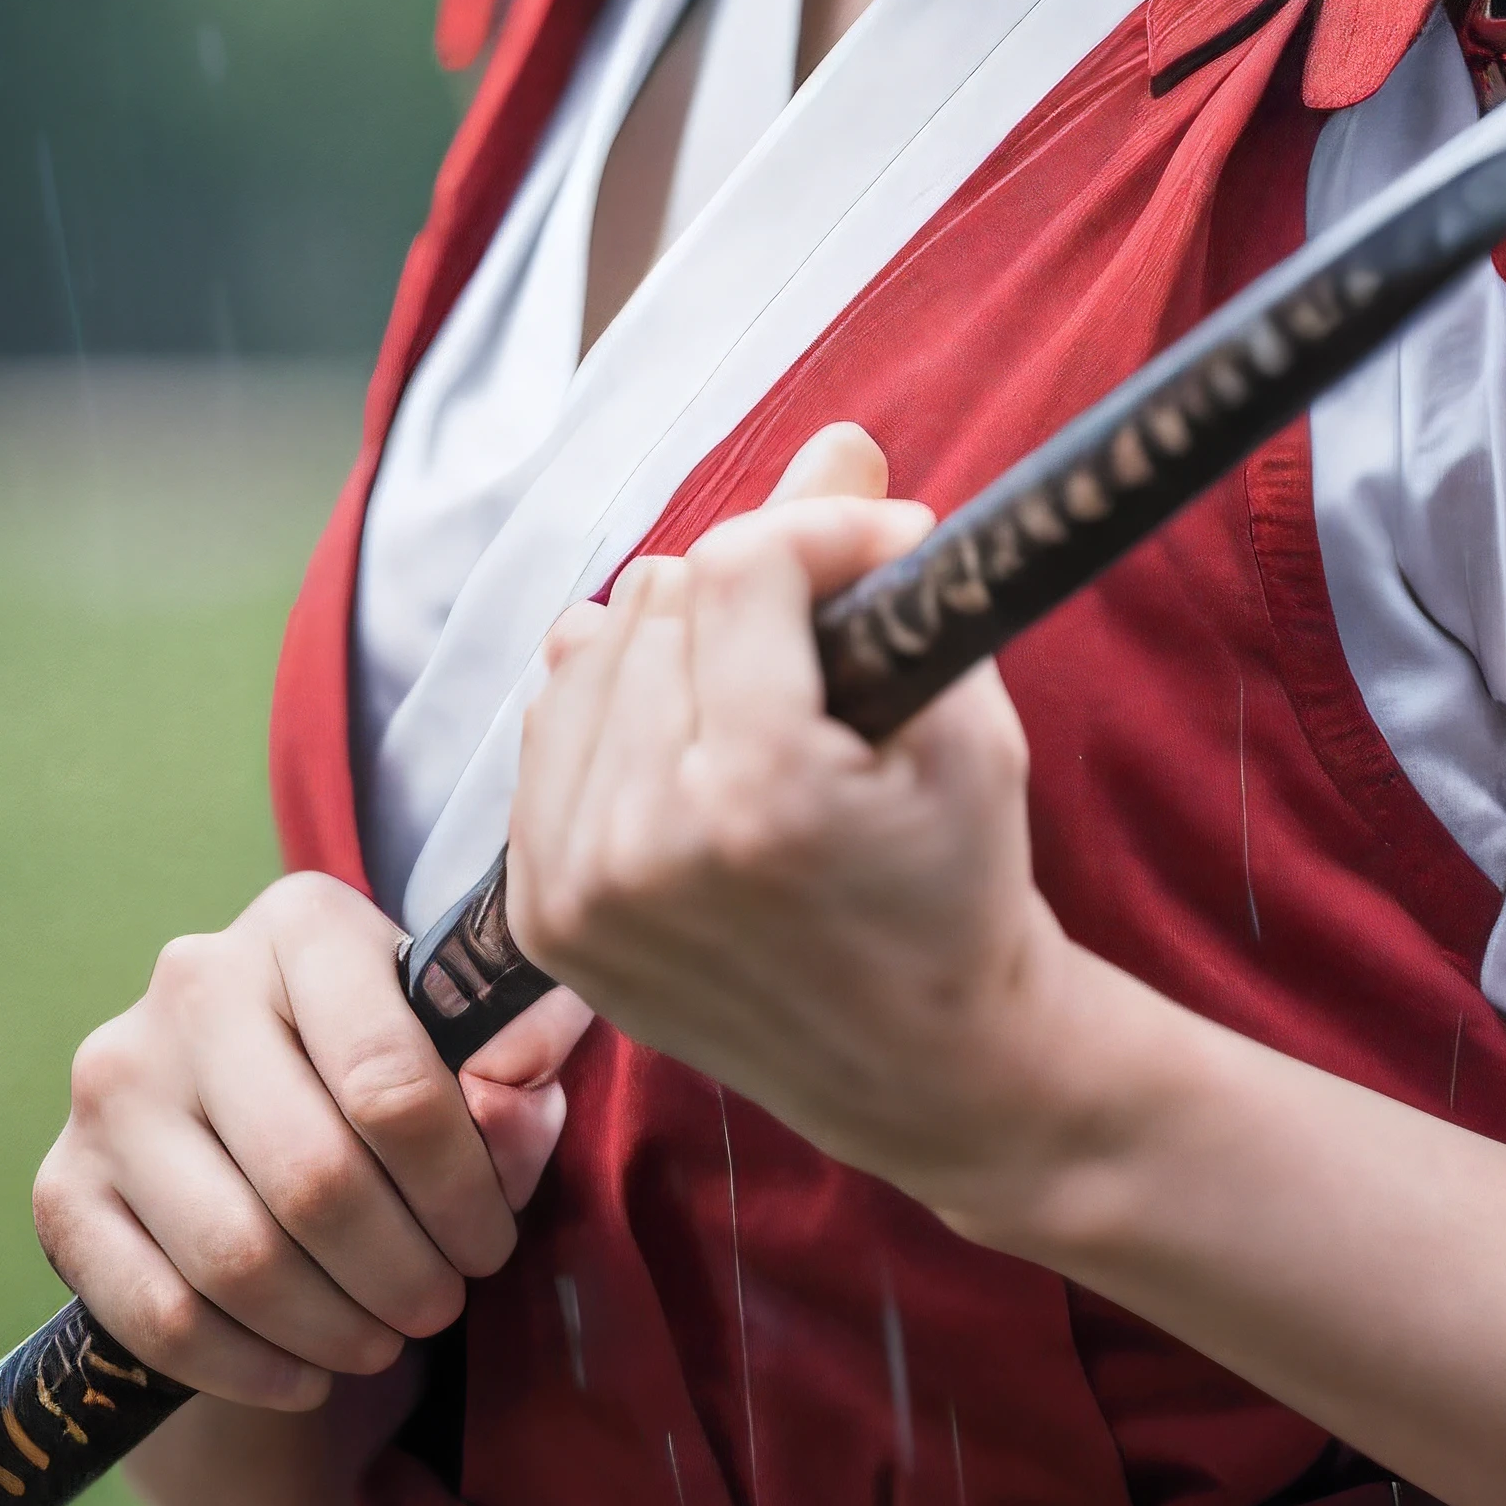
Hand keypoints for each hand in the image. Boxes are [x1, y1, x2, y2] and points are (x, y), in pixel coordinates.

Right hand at [33, 870, 593, 1409]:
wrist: (257, 1101)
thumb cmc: (396, 1065)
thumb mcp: (478, 1047)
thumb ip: (519, 1066)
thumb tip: (511, 1106)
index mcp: (305, 922)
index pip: (392, 1079)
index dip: (461, 1190)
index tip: (494, 1243)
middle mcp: (193, 983)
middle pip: (314, 1177)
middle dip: (402, 1272)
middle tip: (442, 1307)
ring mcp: (114, 1086)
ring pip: (236, 1256)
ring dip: (332, 1328)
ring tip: (384, 1341)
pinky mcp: (64, 1185)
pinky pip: (157, 1314)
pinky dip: (246, 1367)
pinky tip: (307, 1376)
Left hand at [506, 423, 1092, 1226]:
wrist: (926, 1065)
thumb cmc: (962, 881)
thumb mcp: (957, 719)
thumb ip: (880, 577)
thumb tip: (838, 440)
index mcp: (758, 797)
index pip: (742, 566)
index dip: (824, 533)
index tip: (886, 549)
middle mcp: (643, 846)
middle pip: (662, 595)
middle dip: (759, 589)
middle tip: (834, 647)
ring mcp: (579, 888)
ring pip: (594, 646)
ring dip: (682, 639)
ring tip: (763, 692)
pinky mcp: (544, 915)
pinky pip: (550, 725)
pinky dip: (619, 702)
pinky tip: (691, 737)